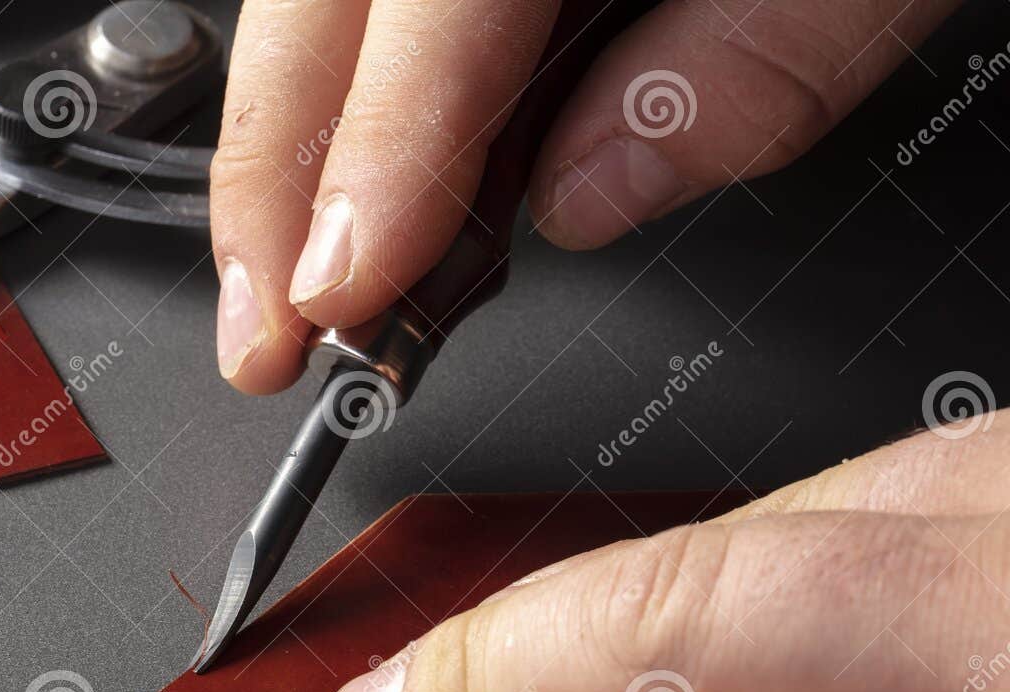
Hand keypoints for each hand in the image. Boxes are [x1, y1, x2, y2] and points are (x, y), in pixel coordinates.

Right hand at [210, 0, 960, 393]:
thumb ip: (762, 54)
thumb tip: (587, 195)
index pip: (434, 0)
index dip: (373, 154)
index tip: (340, 290)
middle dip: (270, 175)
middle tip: (261, 327)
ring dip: (278, 138)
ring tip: (279, 266)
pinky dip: (334, 82)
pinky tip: (338, 167)